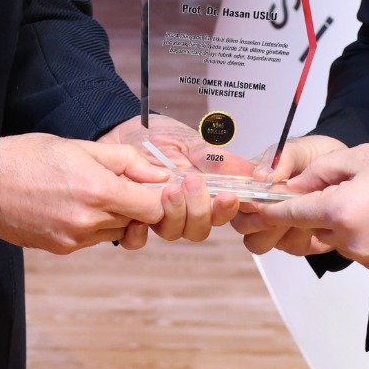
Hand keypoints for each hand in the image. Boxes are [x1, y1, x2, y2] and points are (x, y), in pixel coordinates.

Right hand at [0, 133, 172, 253]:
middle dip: (131, 204)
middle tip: (114, 184)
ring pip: (113, 232)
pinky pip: (90, 240)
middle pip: (134, 221)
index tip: (150, 187)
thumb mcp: (80, 147)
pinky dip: (89, 226)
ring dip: (110, 216)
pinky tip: (69, 205)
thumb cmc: (31, 156)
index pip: (152, 208)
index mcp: (98, 190)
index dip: (156, 197)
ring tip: (85, 192)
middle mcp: (89, 220)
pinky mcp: (61, 249)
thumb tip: (160, 174)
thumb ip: (125, 161)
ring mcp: (74, 239)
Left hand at [96, 116, 240, 244]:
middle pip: (199, 229)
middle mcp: (181, 208)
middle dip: (199, 210)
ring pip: (174, 233)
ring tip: (169, 190)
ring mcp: (157, 213)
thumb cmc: (155, 135)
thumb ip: (216, 159)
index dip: (226, 210)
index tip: (228, 196)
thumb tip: (250, 171)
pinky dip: (139, 232)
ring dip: (175, 214)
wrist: (119, 129)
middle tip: (193, 183)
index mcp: (200, 191)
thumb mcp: (189, 141)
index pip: (220, 212)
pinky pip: (138, 239)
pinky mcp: (131, 218)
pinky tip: (139, 215)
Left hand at [233, 142, 368, 273]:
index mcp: (339, 210)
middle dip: (319, 213)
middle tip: (344, 190)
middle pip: (316, 230)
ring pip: (339, 242)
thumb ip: (319, 173)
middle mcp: (350, 240)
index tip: (254, 211)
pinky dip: (365, 236)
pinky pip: (362, 251)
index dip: (270, 212)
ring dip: (344, 225)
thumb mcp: (360, 157)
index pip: (291, 214)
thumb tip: (294, 186)